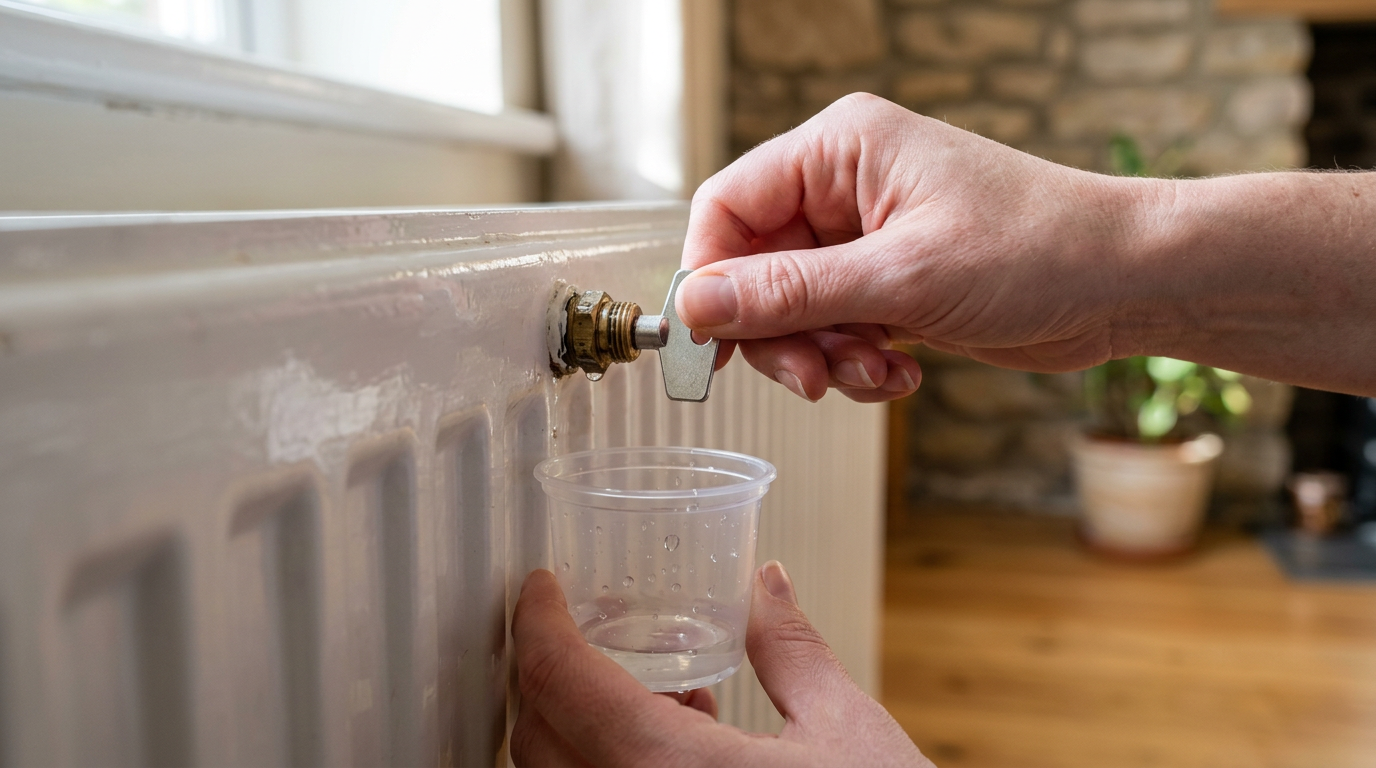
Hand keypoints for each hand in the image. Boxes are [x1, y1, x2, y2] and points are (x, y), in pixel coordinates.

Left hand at [511, 562, 930, 766]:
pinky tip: (678, 744)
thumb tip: (767, 583)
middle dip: (547, 675)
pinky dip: (609, 766)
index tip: (541, 588)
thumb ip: (789, 648)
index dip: (538, 621)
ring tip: (648, 691)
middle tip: (579, 629)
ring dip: (576, 728)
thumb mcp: (846, 730)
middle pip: (536, 738)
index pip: (559, 682)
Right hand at [677, 93, 1150, 401]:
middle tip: (810, 378)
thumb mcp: (902, 276)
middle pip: (754, 269)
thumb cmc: (1037, 248)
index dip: (709, 278)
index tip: (710, 341)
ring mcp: (866, 238)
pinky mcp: (889, 282)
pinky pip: (834, 329)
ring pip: (792, 309)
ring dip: (823, 355)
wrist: (1126, 282)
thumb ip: (788, 294)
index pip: (727, 206)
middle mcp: (844, 188)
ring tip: (874, 372)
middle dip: (779, 333)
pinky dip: (854, 362)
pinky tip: (899, 373)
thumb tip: (695, 306)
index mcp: (839, 149)